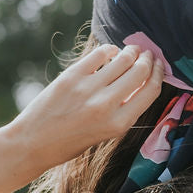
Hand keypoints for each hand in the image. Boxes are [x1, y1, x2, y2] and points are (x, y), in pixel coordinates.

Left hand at [0, 43, 163, 192]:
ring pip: (122, 59)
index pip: (150, 91)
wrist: (33, 143)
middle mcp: (107, 105)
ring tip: (132, 50)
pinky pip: (99, 54)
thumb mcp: (105, 134)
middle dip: (148, 59)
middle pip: (140, 72)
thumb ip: (123, 110)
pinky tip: (110, 52)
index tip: (160, 66)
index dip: (159, 74)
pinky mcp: (72, 76)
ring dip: (131, 51)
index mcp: (119, 124)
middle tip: (148, 53)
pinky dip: (109, 50)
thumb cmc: (70, 142)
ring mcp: (89, 88)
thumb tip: (140, 82)